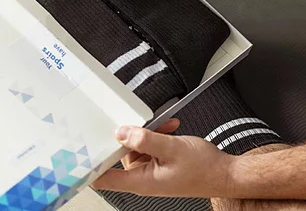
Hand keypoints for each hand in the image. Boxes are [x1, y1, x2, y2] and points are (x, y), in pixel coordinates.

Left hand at [93, 118, 234, 198]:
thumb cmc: (204, 168)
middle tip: (140, 124)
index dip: (90, 165)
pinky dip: (158, 136)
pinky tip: (169, 128)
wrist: (224, 173)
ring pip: (137, 148)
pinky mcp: (160, 164)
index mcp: (141, 181)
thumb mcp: (172, 148)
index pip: (103, 178)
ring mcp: (152, 171)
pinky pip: (150, 147)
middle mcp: (143, 178)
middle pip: (120, 156)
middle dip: (129, 136)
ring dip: (148, 134)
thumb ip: (146, 139)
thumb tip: (122, 133)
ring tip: (165, 126)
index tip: (82, 148)